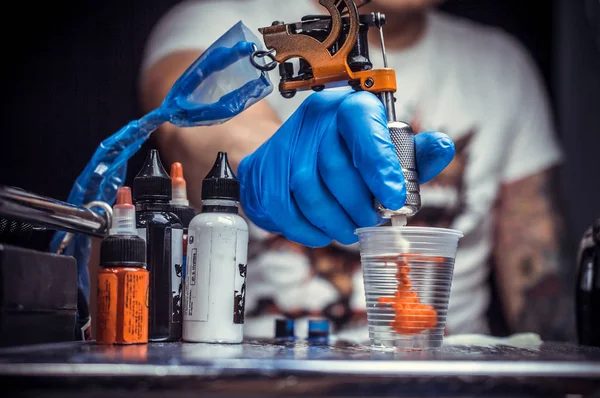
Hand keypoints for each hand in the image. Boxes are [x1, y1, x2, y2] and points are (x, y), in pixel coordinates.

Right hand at [238, 90, 454, 246]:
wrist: (284, 158)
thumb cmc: (341, 156)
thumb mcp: (383, 151)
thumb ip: (413, 155)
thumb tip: (443, 147)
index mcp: (348, 107)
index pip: (361, 123)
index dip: (379, 164)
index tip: (393, 200)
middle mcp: (314, 119)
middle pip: (334, 166)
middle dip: (357, 204)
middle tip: (371, 221)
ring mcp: (285, 145)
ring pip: (308, 190)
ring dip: (334, 220)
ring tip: (350, 229)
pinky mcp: (264, 173)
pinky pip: (285, 209)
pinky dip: (308, 229)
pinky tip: (323, 231)